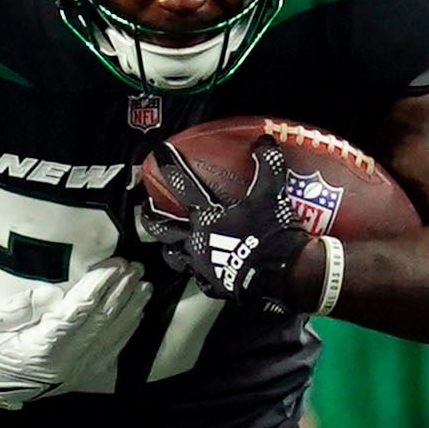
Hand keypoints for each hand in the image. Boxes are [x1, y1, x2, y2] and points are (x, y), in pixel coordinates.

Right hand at [0, 262, 152, 407]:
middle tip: (135, 267)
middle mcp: (64, 362)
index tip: (115, 264)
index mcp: (41, 348)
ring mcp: (74, 372)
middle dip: (121, 291)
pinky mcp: (78, 377)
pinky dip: (126, 331)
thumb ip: (21, 306)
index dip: (100, 285)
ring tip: (143, 285)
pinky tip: (136, 314)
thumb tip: (56, 294)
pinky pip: (110, 352)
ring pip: (111, 337)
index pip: (79, 311)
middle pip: (101, 321)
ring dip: (130, 309)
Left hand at [143, 134, 310, 311]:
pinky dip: (199, 273)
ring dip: (170, 247)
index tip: (161, 154)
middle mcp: (197, 241)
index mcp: (207, 217)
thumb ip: (267, 165)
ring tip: (169, 243)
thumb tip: (264, 142)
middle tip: (146, 208)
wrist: (282, 274)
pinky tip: (202, 271)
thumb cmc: (271, 234)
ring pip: (174, 256)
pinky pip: (200, 279)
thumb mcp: (272, 193)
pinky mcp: (214, 285)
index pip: (183, 186)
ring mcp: (202, 266)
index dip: (171, 167)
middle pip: (163, 227)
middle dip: (151, 216)